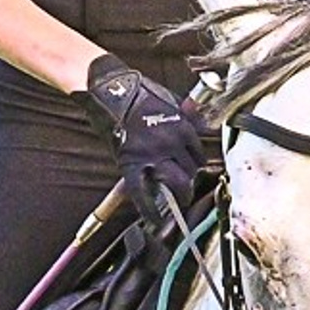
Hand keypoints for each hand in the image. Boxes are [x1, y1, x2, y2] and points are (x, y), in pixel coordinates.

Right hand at [81, 57, 215, 233]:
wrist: (110, 88)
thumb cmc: (138, 91)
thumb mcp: (171, 99)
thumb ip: (186, 116)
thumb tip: (199, 124)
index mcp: (184, 128)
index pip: (198, 155)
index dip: (196, 164)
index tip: (193, 169)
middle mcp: (172, 143)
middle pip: (191, 172)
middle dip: (190, 180)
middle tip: (187, 187)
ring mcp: (152, 155)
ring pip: (175, 183)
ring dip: (179, 193)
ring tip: (179, 200)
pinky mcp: (131, 163)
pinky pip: (142, 192)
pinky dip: (149, 210)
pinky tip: (156, 222)